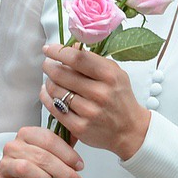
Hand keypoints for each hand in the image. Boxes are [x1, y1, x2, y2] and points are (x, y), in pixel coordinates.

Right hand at [0, 125, 83, 177]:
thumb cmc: (35, 170)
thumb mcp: (50, 154)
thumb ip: (63, 144)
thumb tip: (79, 133)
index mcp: (26, 134)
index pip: (48, 138)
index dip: (67, 153)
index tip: (80, 165)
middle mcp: (12, 147)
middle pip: (41, 156)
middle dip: (63, 170)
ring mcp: (4, 165)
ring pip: (28, 170)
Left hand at [40, 43, 149, 158]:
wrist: (130, 130)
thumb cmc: (120, 98)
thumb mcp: (115, 73)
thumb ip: (93, 59)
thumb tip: (70, 47)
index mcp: (109, 76)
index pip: (78, 58)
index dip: (58, 51)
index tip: (49, 49)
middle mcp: (100, 93)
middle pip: (61, 74)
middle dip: (49, 66)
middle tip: (48, 64)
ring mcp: (89, 111)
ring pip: (55, 90)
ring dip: (49, 82)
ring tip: (51, 80)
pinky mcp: (80, 127)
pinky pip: (54, 108)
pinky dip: (47, 97)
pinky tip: (49, 93)